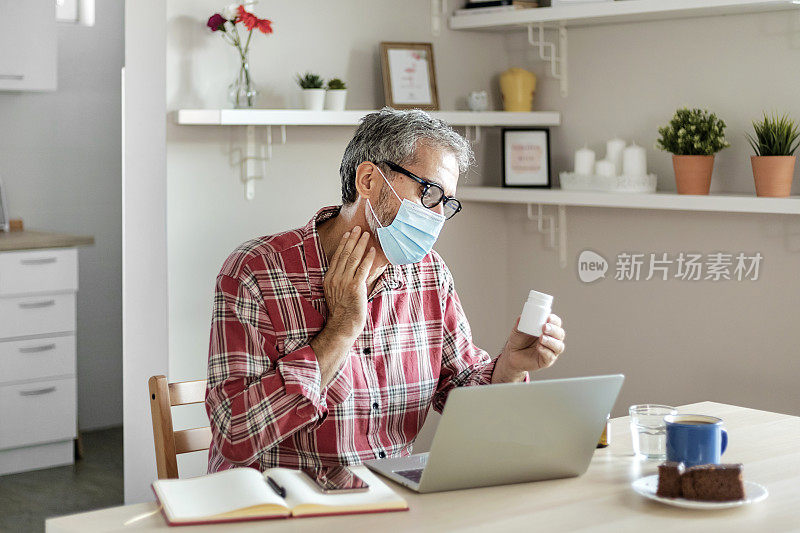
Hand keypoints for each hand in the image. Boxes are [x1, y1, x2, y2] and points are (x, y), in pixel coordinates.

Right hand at [320, 226, 375, 342]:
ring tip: (366, 235)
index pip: (337, 256)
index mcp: (329, 278)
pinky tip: (371, 250)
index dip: (343, 244)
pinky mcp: (355, 286)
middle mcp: (335, 278)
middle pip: (345, 254)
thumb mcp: (335, 292)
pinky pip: (363, 268)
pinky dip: (368, 258)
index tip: (347, 234)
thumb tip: (349, 269)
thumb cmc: (342, 311)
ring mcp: (345, 282)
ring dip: (360, 244)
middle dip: (352, 239)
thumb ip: (340, 280)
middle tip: (358, 228)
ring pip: (353, 258)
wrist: (343, 324)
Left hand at [494, 314, 564, 381]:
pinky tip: (539, 347)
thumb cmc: (518, 341)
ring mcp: (550, 351)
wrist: (511, 355)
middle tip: (544, 327)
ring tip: (541, 338)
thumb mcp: (518, 330)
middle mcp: (552, 340)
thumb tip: (522, 316)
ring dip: (551, 341)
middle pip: (560, 334)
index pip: (556, 323)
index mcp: (548, 329)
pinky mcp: (546, 361)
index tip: (548, 317)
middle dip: (554, 330)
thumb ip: (520, 322)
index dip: (554, 320)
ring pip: (559, 346)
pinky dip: (545, 351)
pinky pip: (550, 357)